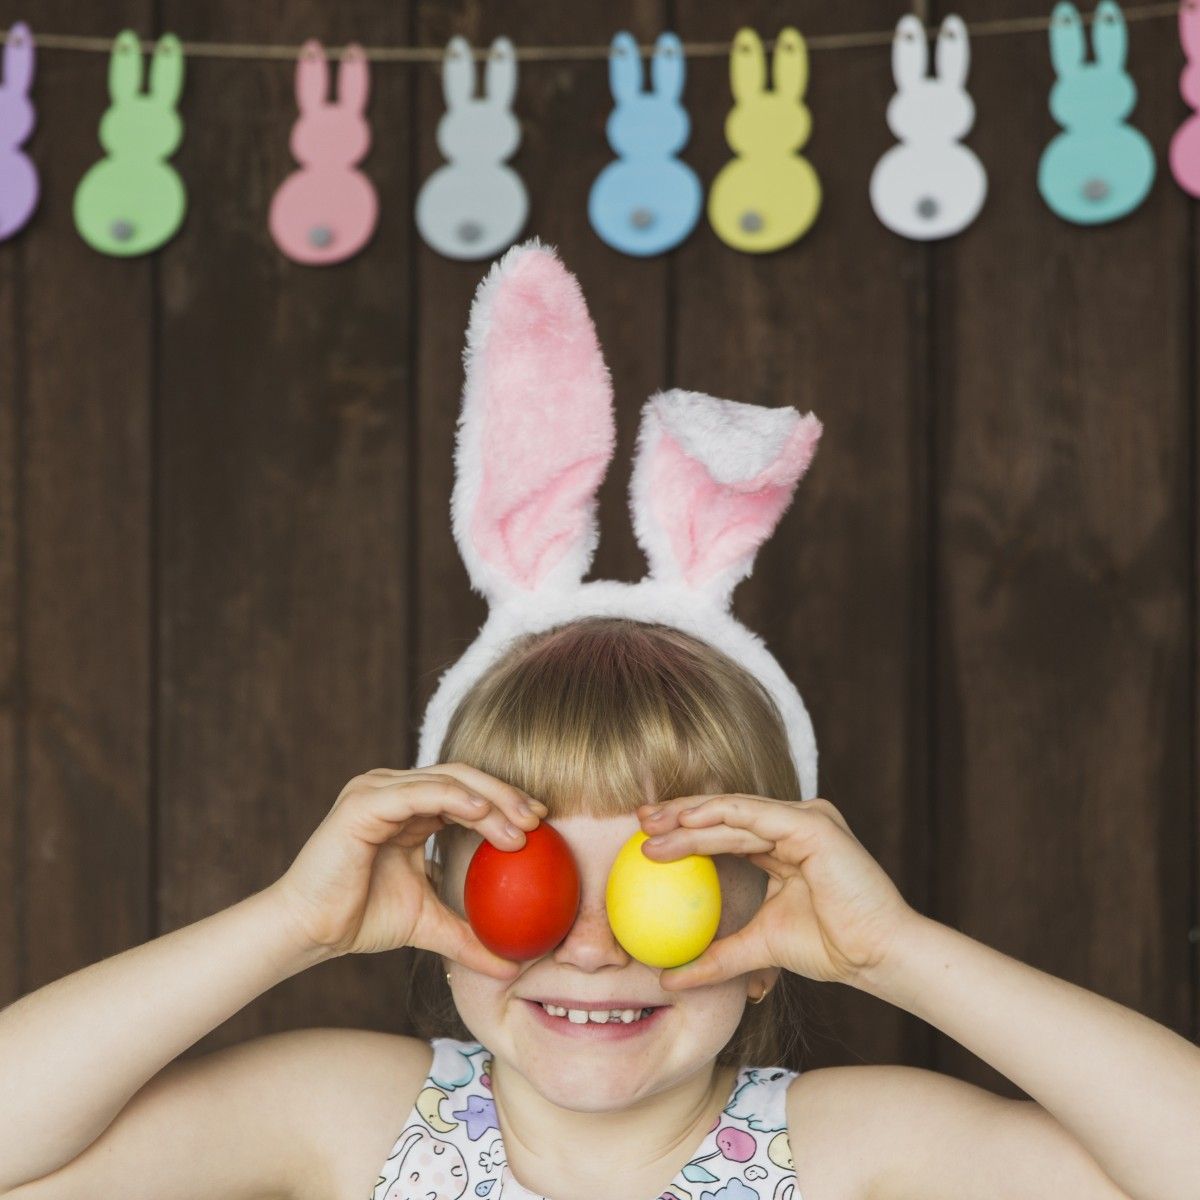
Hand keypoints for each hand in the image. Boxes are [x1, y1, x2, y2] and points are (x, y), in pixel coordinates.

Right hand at [266, 763, 546, 976]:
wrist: (311, 932)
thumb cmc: (361, 920)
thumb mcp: (429, 924)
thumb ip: (469, 936)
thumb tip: (514, 966)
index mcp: (410, 809)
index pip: (467, 793)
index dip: (505, 802)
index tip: (541, 825)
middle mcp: (395, 791)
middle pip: (464, 778)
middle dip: (506, 795)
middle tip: (539, 821)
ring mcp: (378, 791)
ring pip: (447, 780)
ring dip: (489, 799)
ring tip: (520, 826)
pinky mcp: (363, 803)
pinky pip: (418, 792)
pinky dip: (454, 797)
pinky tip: (482, 812)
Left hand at [635, 794, 917, 989]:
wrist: (876, 957)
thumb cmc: (831, 949)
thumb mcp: (758, 947)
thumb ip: (716, 956)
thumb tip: (669, 976)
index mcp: (783, 846)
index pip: (725, 832)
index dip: (684, 833)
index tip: (644, 843)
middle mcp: (793, 825)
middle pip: (725, 816)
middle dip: (678, 815)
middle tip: (638, 820)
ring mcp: (805, 820)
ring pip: (734, 812)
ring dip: (689, 816)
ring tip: (651, 824)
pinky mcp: (813, 823)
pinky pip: (755, 814)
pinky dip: (719, 814)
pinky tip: (687, 820)